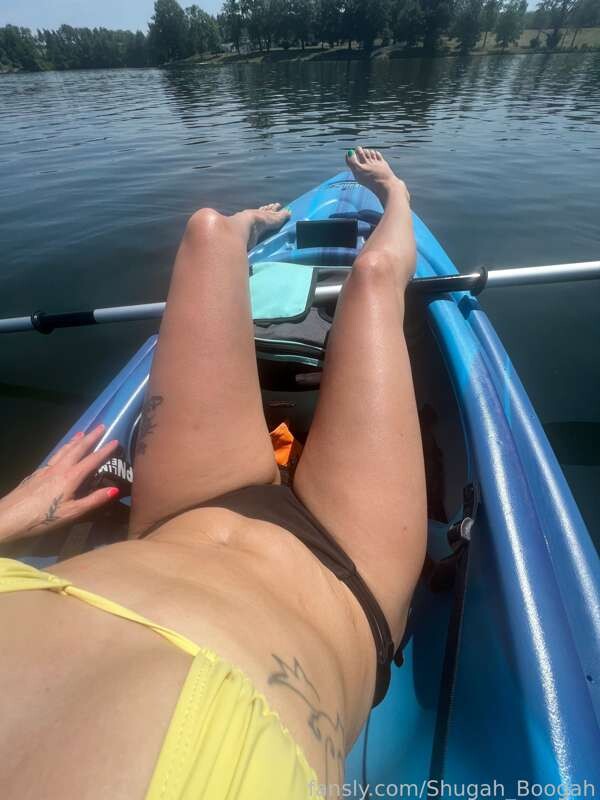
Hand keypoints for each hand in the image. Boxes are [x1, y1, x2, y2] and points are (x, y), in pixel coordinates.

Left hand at [0, 425, 119, 543]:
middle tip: (101, 426)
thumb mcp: (72, 513)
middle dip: (90, 437)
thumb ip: (94, 500)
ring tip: (82, 432)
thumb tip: (115, 489)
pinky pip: (54, 455)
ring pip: (64, 450)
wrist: (9, 517)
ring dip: (75, 440)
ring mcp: (46, 469)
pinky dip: (63, 448)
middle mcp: (59, 468)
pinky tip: (62, 451)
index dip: (105, 450)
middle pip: (77, 448)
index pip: (92, 460)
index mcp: (70, 477)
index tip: (116, 440)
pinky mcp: (36, 473)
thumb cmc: (43, 518)